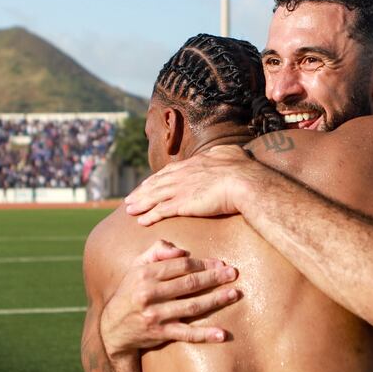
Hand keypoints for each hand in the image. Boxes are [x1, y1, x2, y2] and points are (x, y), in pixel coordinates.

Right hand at [100, 240, 241, 355]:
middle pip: (189, 284)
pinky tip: (222, 334)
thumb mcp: (136, 266)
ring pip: (192, 306)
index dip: (202, 264)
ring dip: (216, 300)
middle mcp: (149, 294)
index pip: (180, 265)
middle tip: (233, 274)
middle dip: (214, 278)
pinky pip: (186, 334)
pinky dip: (205, 334)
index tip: (220, 263)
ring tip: (234, 294)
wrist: (111, 328)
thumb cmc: (130, 292)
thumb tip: (181, 250)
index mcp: (145, 274)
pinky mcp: (160, 334)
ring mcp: (155, 315)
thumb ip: (157, 251)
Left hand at [123, 145, 259, 225]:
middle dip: (142, 191)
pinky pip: (161, 210)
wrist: (244, 182)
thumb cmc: (243, 169)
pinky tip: (141, 221)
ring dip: (140, 203)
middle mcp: (184, 174)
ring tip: (129, 210)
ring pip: (155, 196)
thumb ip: (223, 152)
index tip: (147, 183)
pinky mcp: (183, 203)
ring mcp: (182, 189)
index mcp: (195, 163)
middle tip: (130, 198)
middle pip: (157, 183)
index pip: (170, 171)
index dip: (156, 178)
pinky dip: (150, 215)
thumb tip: (223, 150)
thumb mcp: (231, 153)